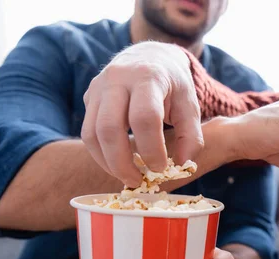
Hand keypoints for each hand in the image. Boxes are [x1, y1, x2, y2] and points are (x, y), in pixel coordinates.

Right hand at [81, 42, 201, 187]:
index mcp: (148, 78)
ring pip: (91, 134)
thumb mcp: (190, 104)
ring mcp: (98, 89)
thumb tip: (182, 166)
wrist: (149, 57)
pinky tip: (118, 165)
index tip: (160, 169)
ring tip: (128, 177)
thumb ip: (191, 136)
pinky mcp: (89, 98)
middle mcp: (117, 80)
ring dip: (108, 163)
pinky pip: (87, 133)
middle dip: (122, 162)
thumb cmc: (172, 85)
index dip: (151, 149)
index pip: (144, 117)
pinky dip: (101, 155)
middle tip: (138, 181)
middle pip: (109, 128)